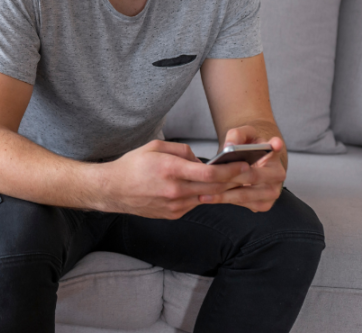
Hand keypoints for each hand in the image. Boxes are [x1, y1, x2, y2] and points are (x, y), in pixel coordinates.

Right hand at [98, 140, 251, 219]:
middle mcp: (175, 190)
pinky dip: (201, 196)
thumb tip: (200, 160)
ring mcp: (174, 206)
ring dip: (220, 190)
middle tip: (249, 174)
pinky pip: (194, 204)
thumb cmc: (132, 165)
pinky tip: (203, 189)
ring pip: (206, 198)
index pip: (210, 174)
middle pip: (214, 189)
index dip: (231, 171)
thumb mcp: (155, 147)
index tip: (244, 165)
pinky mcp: (172, 215)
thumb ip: (182, 151)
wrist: (113, 190)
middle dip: (234, 181)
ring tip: (232, 181)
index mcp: (171, 170)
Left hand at [199, 126, 286, 212]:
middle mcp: (278, 174)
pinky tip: (207, 198)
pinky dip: (224, 201)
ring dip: (223, 195)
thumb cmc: (245, 147)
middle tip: (208, 178)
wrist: (250, 164)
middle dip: (229, 177)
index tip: (275, 143)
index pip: (276, 148)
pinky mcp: (264, 204)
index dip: (276, 146)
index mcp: (274, 154)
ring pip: (245, 194)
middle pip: (252, 176)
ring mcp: (272, 192)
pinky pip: (242, 204)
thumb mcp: (241, 136)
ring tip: (201, 193)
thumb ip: (236, 135)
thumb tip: (229, 146)